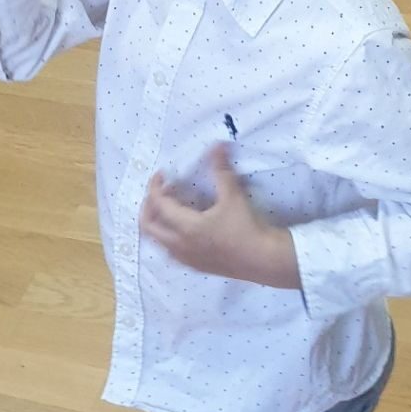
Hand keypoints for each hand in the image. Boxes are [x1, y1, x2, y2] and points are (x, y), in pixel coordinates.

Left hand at [140, 144, 297, 286]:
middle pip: (148, 227)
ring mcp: (186, 259)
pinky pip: (170, 250)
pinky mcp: (195, 266)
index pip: (158, 205)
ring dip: (157, 222)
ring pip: (158, 241)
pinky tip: (183, 226)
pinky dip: (168, 235)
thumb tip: (217, 145)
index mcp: (186, 228)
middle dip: (148, 206)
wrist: (262, 260)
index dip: (155, 186)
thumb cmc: (246, 227)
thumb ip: (221, 170)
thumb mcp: (233, 195)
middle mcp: (180, 246)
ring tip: (170, 206)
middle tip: (159, 191)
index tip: (162, 174)